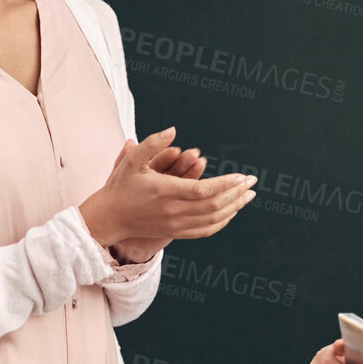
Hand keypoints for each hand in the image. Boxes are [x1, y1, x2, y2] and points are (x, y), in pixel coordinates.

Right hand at [79, 127, 254, 249]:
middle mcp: (173, 211)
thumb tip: (173, 130)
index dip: (226, 184)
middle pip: (214, 205)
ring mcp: (175, 225)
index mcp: (165, 192)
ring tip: (248, 196)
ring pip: (213, 219)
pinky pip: (205, 230)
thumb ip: (152, 144)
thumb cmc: (120, 186)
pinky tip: (232, 211)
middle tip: (252, 183)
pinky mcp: (176, 233)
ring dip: (234, 207)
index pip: (204, 190)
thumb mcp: (131, 161)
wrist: (109, 218)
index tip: (242, 176)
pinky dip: (222, 221)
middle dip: (236, 193)